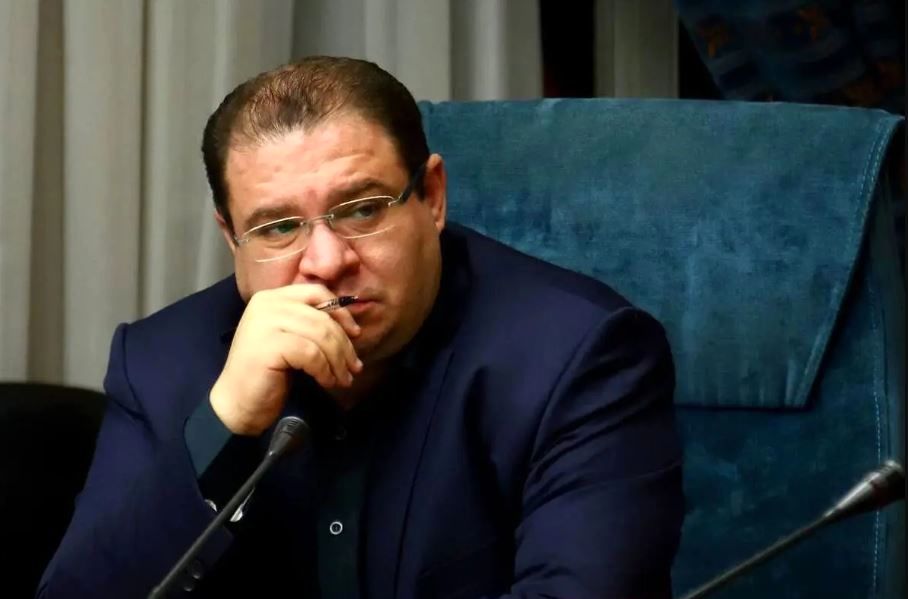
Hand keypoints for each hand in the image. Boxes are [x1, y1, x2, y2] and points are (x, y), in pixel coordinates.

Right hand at [209, 284, 362, 435]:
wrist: (237, 403)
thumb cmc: (268, 373)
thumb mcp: (291, 339)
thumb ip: (310, 324)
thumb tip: (351, 326)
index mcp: (272, 297)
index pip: (316, 292)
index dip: (341, 312)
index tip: (355, 334)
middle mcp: (267, 304)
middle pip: (322, 318)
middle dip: (344, 345)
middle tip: (354, 367)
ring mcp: (266, 322)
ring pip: (320, 336)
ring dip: (338, 361)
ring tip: (344, 379)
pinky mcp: (269, 344)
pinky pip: (312, 354)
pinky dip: (325, 370)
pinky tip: (326, 382)